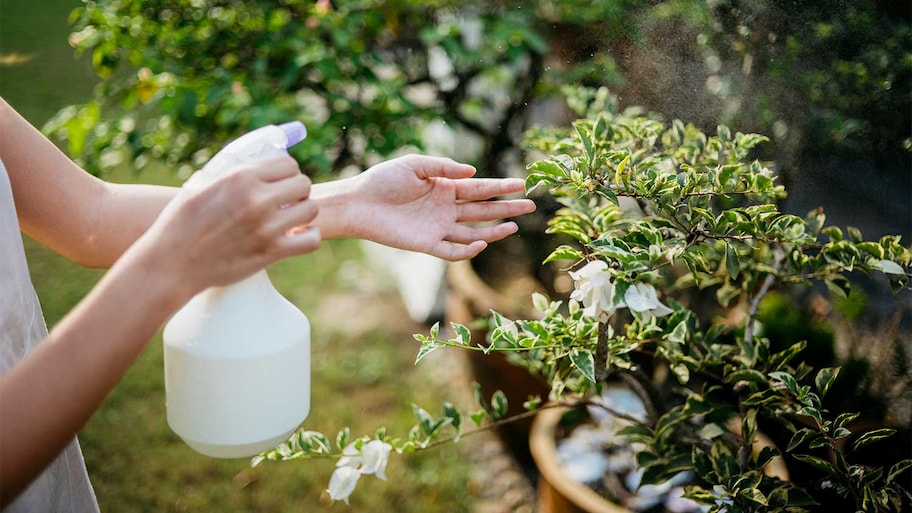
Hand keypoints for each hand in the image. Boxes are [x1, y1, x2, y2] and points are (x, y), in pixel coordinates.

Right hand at [134, 156, 320, 293]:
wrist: (172, 262)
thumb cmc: (183, 220)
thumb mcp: (202, 182)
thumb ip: (232, 168)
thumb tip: (261, 154)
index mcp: (241, 177)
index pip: (288, 164)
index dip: (287, 173)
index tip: (280, 183)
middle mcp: (256, 199)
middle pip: (303, 184)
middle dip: (297, 191)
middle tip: (287, 201)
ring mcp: (266, 227)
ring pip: (311, 209)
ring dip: (304, 212)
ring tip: (292, 217)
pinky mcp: (270, 252)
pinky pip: (311, 240)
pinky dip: (309, 236)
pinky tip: (298, 235)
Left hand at [338, 154, 535, 260]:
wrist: (359, 203)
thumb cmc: (384, 180)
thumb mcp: (414, 165)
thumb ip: (443, 167)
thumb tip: (472, 172)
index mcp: (445, 187)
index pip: (479, 188)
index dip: (501, 187)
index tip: (522, 184)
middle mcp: (445, 208)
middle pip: (483, 210)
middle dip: (506, 208)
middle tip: (530, 205)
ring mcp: (437, 227)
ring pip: (473, 232)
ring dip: (493, 230)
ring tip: (514, 226)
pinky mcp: (426, 244)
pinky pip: (452, 251)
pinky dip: (468, 250)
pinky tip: (482, 243)